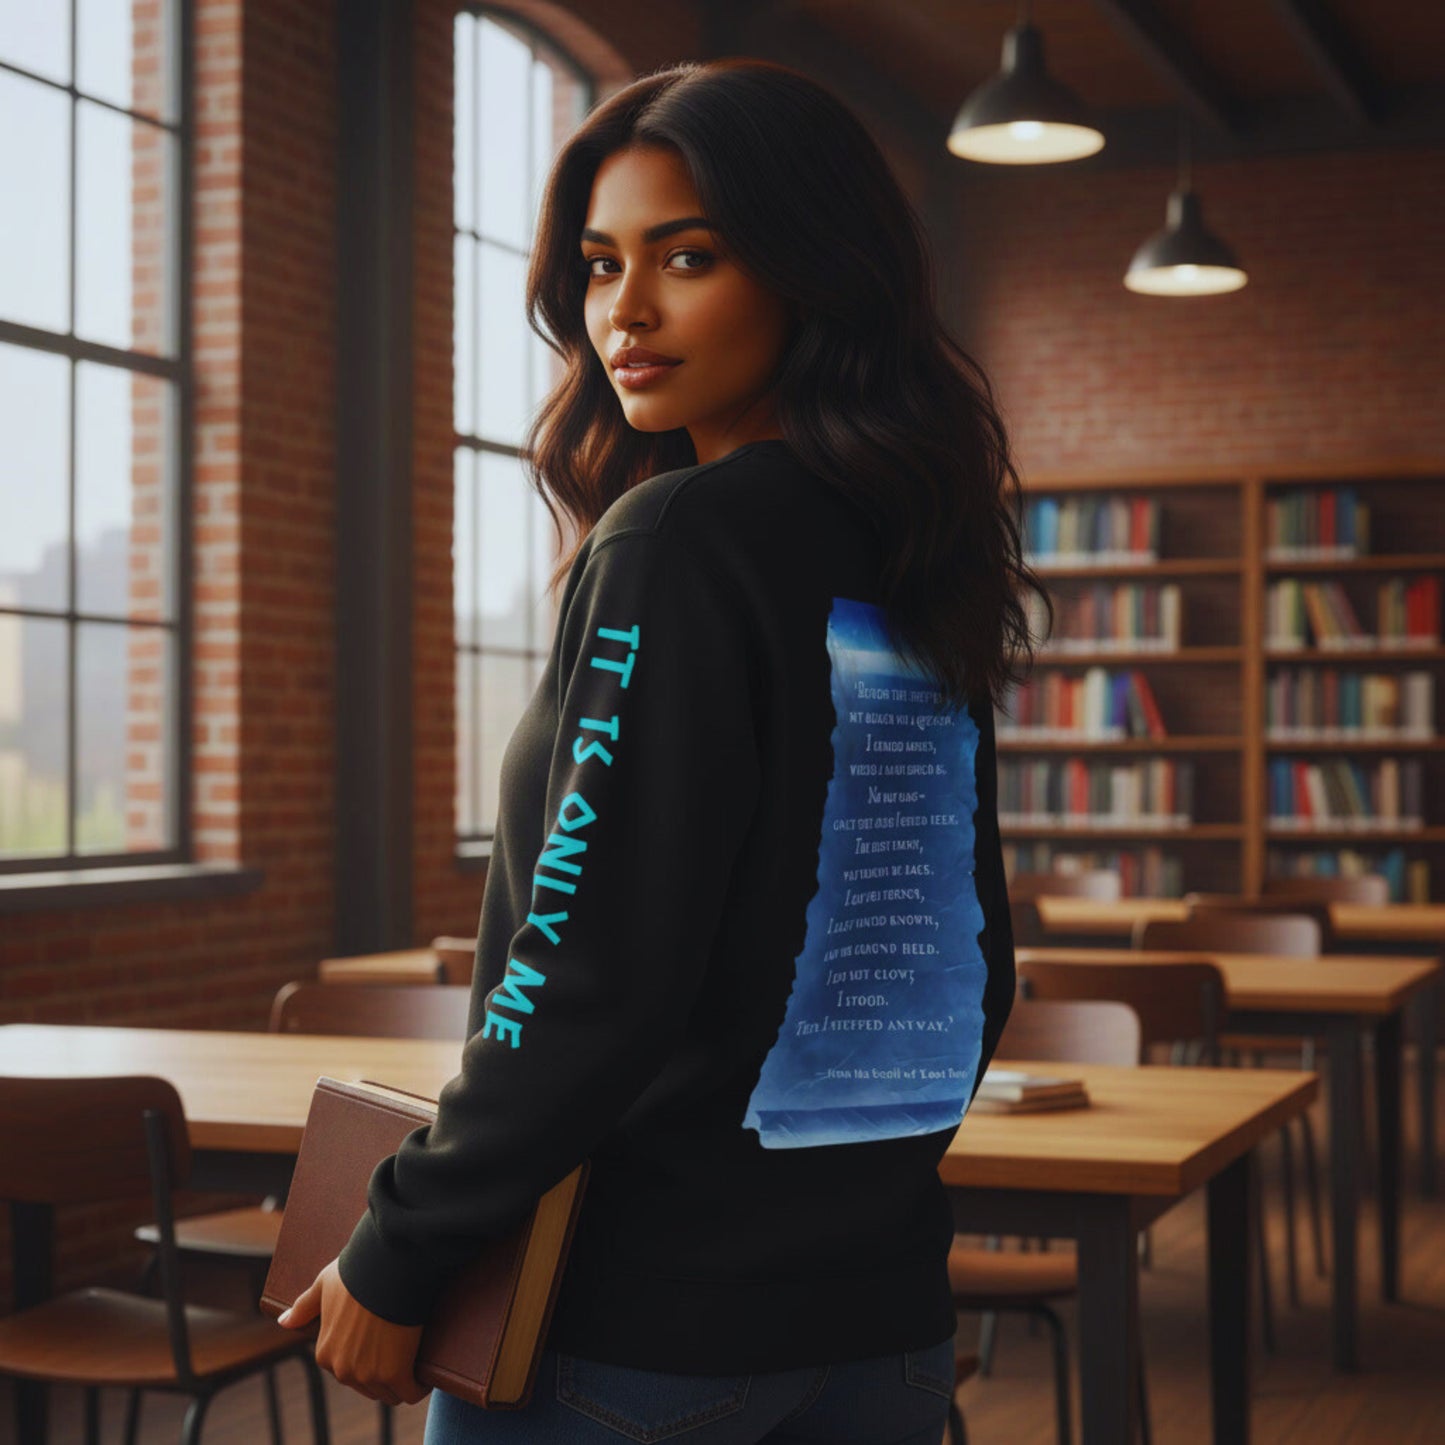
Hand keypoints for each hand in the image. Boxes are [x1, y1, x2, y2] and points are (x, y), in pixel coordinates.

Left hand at [278, 1258, 427, 1406]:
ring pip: (391, 1393)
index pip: (349, 1372)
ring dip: (403, 1382)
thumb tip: (283, 1322)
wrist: (387, 1264)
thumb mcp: (324, 1285)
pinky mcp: (395, 1372)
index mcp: (325, 1354)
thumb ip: (304, 1307)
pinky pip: (411, 1392)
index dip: (369, 1359)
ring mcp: (368, 1374)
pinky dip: (420, 1385)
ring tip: (415, 1361)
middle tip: (401, 1350)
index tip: (384, 1344)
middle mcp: (342, 1370)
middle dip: (385, 1374)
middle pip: (371, 1387)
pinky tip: (426, 1374)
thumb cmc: (357, 1270)